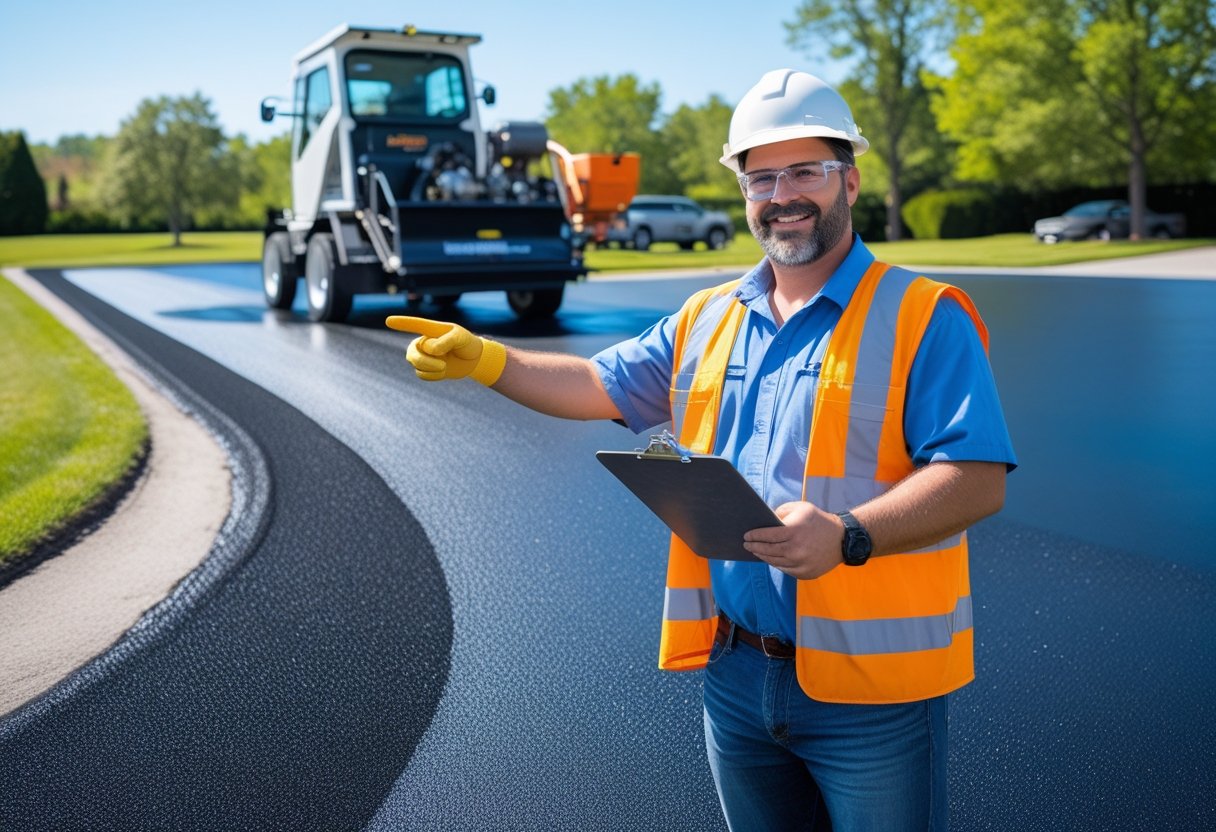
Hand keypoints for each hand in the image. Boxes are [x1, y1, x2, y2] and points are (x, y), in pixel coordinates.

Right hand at [385, 316, 506, 384]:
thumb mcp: (460, 338)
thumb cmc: (465, 342)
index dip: (402, 323)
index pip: (414, 324)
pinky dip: (434, 376)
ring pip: (416, 365)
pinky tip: (442, 370)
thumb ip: (446, 341)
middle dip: (426, 362)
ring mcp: (421, 355)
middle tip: (443, 365)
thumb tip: (429, 349)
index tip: (388, 321)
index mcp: (430, 329)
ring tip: (444, 365)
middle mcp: (422, 341)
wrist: (471, 359)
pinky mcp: (424, 368)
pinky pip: (422, 375)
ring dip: (432, 369)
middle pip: (412, 353)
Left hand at [743, 501, 843, 579]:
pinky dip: (776, 564)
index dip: (754, 536)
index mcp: (794, 531)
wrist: (843, 539)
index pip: (767, 536)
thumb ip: (781, 512)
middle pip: (768, 550)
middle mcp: (796, 549)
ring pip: (775, 562)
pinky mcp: (806, 573)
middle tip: (747, 545)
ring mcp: (801, 563)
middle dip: (754, 547)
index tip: (746, 536)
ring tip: (756, 551)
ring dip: (763, 556)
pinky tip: (770, 558)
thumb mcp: (801, 508)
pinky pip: (785, 569)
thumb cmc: (818, 520)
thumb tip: (764, 520)